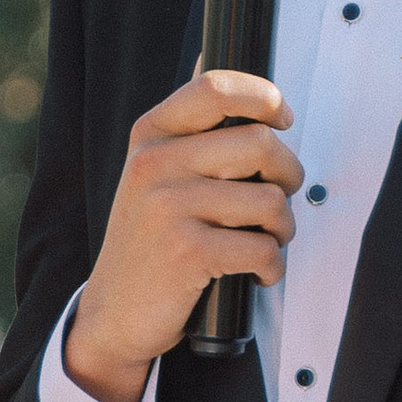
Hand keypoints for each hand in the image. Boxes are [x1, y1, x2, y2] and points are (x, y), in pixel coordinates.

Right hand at [62, 72, 302, 401]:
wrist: (113, 314)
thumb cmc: (150, 244)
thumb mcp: (156, 177)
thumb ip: (196, 138)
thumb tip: (256, 98)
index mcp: (151, 136)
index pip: (216, 87)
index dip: (264, 97)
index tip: (282, 119)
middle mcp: (155, 163)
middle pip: (261, 144)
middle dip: (288, 176)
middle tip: (278, 201)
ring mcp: (168, 206)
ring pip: (271, 200)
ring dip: (282, 229)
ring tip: (263, 242)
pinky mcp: (187, 251)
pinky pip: (263, 248)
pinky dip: (271, 267)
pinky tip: (254, 274)